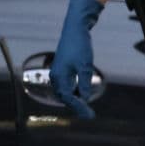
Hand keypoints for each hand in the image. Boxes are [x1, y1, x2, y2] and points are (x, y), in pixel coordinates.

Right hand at [50, 0, 103, 119]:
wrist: (75, 30)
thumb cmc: (80, 46)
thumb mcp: (85, 65)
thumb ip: (85, 82)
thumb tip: (86, 99)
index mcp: (59, 77)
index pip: (68, 98)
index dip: (79, 107)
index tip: (89, 115)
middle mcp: (55, 76)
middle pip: (65, 97)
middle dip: (76, 106)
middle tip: (89, 115)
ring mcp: (58, 72)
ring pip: (65, 91)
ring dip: (75, 100)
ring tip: (86, 109)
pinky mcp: (62, 69)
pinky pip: (66, 85)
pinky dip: (74, 91)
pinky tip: (82, 94)